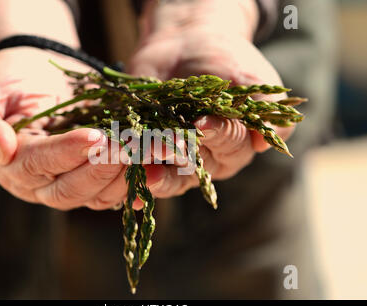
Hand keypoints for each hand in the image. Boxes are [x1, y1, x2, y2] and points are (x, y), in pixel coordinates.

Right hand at [0, 48, 130, 210]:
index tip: (93, 136)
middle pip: (70, 190)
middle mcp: (42, 184)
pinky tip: (154, 168)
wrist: (37, 74)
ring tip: (145, 153)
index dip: (65, 153)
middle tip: (127, 147)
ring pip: (98, 195)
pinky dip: (137, 181)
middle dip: (100, 170)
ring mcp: (73, 182)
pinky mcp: (98, 176)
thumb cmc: (7, 84)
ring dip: (124, 178)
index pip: (37, 166)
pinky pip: (117, 189)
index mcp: (13, 167)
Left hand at [128, 0, 293, 198]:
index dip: (217, 135)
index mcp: (237, 145)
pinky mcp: (148, 156)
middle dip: (179, 152)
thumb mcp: (251, 78)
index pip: (231, 145)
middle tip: (163, 141)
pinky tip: (123, 177)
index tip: (202, 121)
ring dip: (154, 167)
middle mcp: (208, 160)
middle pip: (197, 164)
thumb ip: (264, 109)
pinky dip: (132, 173)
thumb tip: (267, 144)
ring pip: (168, 174)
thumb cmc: (225, 60)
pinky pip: (141, 170)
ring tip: (139, 157)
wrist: (186, 44)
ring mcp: (176, 160)